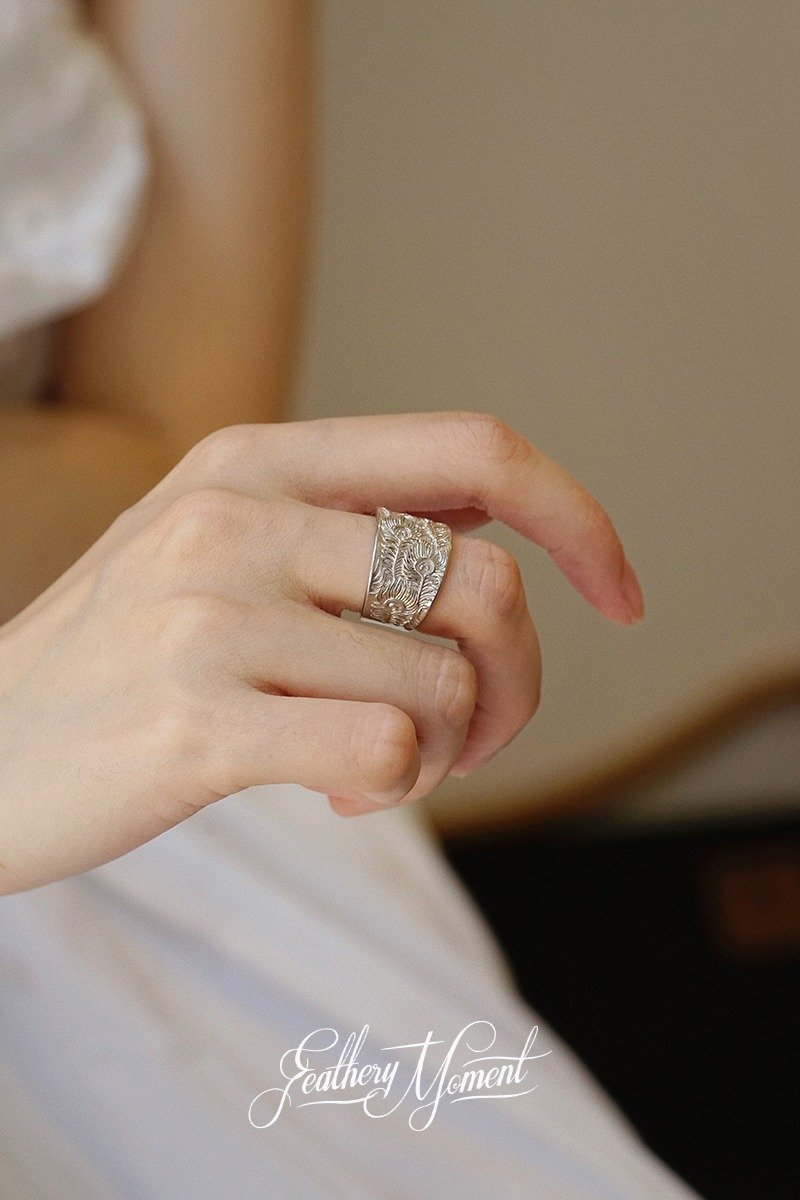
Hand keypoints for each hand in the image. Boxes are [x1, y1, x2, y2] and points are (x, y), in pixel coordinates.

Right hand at [0, 411, 642, 892]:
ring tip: (386, 763)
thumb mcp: (224, 551)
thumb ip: (352, 530)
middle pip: (486, 584)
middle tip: (477, 734)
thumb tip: (502, 542)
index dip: (578, 517)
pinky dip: (396, 787)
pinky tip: (338, 795)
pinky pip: (388, 749)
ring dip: (452, 747)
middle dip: (520, 680)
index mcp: (258, 459)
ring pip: (446, 680)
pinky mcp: (192, 721)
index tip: (621, 595)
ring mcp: (210, 613)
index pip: (477, 450)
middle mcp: (237, 515)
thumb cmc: (127, 660)